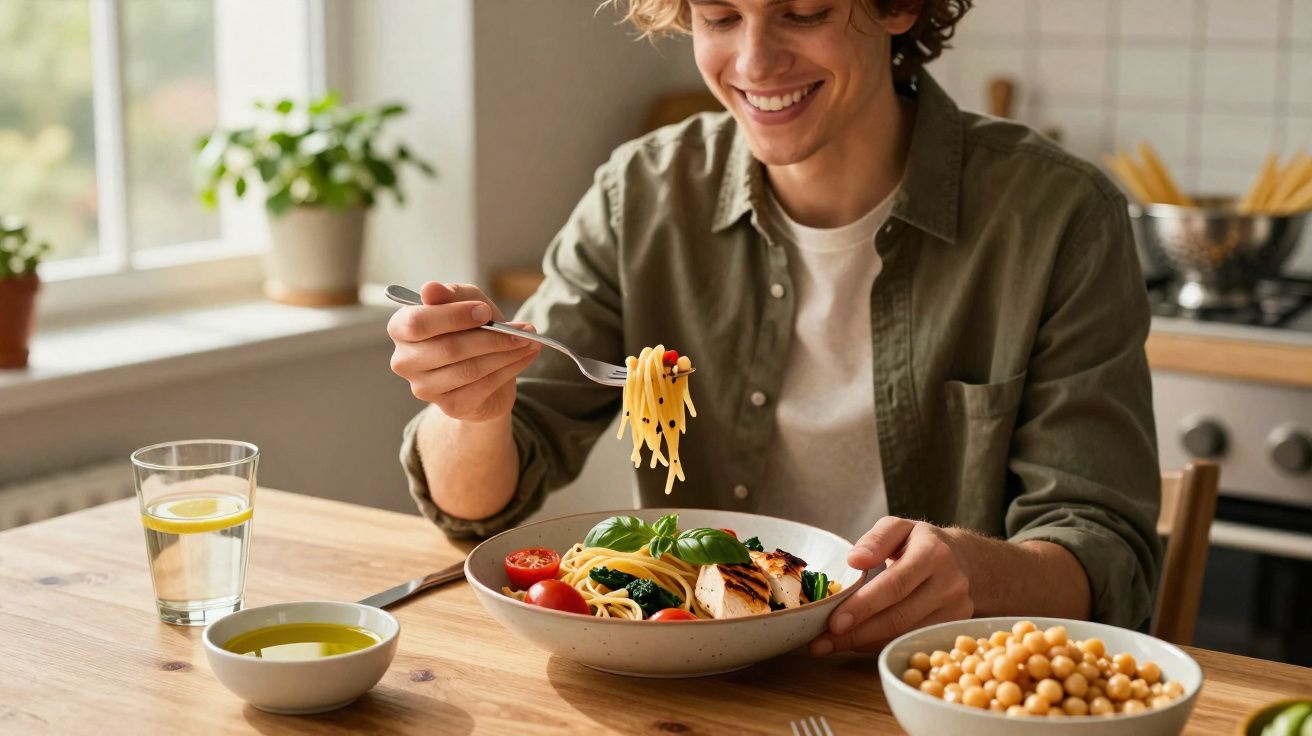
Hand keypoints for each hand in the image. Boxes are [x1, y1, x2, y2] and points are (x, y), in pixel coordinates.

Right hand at [388, 281, 541, 421]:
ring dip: (506, 354)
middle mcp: (405, 361)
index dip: (454, 316)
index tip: (486, 312)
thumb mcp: (465, 301)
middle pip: (449, 349)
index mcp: (401, 328)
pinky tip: (523, 357)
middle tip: (523, 330)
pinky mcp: (449, 407)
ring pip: (469, 369)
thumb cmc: (469, 327)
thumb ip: (450, 295)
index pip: (418, 323)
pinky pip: (482, 387)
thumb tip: (429, 289)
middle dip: (492, 338)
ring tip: (530, 341)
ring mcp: (423, 388)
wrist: (482, 368)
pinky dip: (509, 370)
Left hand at [810, 517, 973, 655]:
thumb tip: (855, 560)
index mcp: (934, 554)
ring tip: (831, 644)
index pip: (895, 585)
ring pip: (905, 635)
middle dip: (857, 633)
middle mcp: (950, 584)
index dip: (863, 606)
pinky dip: (881, 644)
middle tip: (823, 642)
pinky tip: (857, 643)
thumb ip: (875, 539)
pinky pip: (912, 641)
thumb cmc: (920, 543)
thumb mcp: (897, 528)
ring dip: (865, 644)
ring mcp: (957, 609)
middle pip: (899, 616)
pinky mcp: (955, 626)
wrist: (963, 559)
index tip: (834, 622)